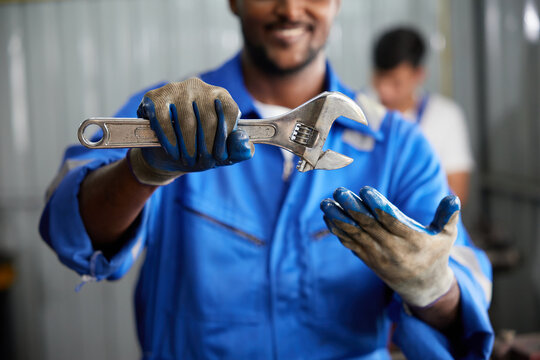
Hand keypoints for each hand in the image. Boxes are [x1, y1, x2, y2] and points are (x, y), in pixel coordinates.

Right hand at [128, 78, 253, 184]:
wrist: (165, 153)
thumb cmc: (198, 148)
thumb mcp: (220, 153)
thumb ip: (237, 150)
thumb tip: (246, 147)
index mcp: (220, 96)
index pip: (228, 111)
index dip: (224, 137)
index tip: (219, 156)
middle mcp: (200, 87)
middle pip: (208, 117)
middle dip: (205, 145)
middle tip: (200, 161)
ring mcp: (176, 89)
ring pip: (185, 119)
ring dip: (187, 145)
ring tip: (186, 159)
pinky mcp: (154, 97)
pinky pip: (162, 118)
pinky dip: (168, 138)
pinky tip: (172, 150)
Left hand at [321, 186, 458, 307]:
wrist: (422, 287)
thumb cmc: (435, 254)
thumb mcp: (447, 237)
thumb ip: (448, 217)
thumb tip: (454, 197)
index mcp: (412, 241)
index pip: (392, 221)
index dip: (377, 206)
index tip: (365, 190)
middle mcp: (392, 249)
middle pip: (369, 226)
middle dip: (352, 208)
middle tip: (339, 191)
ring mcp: (377, 255)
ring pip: (355, 235)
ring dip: (338, 219)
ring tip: (325, 203)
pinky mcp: (367, 259)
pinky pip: (350, 244)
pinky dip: (338, 231)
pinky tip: (327, 216)